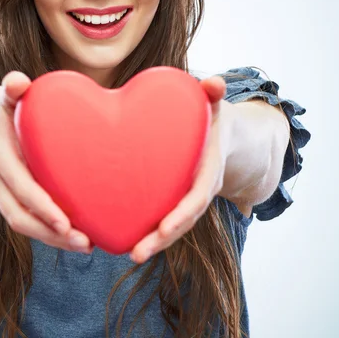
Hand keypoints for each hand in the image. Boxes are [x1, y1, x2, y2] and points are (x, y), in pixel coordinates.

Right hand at [0, 71, 93, 254]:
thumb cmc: (2, 105)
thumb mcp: (5, 93)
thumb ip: (13, 87)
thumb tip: (18, 81)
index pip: (20, 186)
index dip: (41, 206)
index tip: (67, 223)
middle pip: (19, 215)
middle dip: (51, 234)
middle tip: (85, 244)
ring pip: (20, 223)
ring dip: (51, 239)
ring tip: (85, 245)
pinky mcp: (3, 197)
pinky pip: (22, 218)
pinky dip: (45, 230)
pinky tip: (73, 234)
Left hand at [129, 76, 231, 263]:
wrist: (219, 132)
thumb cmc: (210, 114)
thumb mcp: (213, 102)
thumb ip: (213, 92)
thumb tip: (216, 83)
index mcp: (208, 170)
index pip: (198, 197)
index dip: (182, 215)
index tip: (164, 230)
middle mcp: (198, 188)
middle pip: (183, 221)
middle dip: (162, 239)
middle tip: (136, 254)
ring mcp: (186, 195)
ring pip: (171, 224)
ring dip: (152, 242)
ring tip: (127, 254)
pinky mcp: (172, 196)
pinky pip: (161, 215)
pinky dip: (145, 228)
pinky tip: (119, 235)